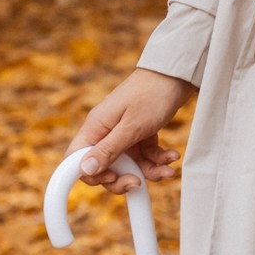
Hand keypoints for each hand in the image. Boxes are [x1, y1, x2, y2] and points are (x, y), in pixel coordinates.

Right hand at [67, 67, 193, 186]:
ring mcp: (123, 132)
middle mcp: (106, 131)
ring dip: (149, 170)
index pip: (77, 159)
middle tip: (139, 181)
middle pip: (105, 167)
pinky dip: (158, 158)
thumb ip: (108, 149)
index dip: (91, 175)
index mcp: (96, 127)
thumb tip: (85, 170)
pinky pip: (144, 154)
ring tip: (168, 169)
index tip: (112, 177)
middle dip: (124, 178)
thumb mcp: (131, 126)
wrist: (177, 74)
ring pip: (129, 163)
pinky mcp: (140, 132)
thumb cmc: (151, 94)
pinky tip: (171, 155)